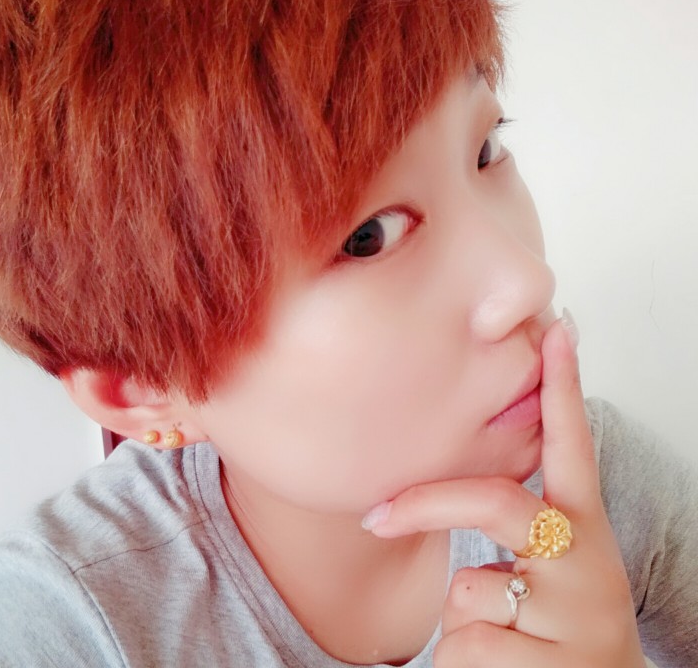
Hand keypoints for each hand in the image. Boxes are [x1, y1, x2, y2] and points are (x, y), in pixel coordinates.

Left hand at [361, 315, 645, 666]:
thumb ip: (508, 527)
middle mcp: (587, 562)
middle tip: (373, 516)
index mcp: (583, 530)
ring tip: (506, 645)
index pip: (573, 446)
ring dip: (462, 622)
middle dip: (425, 505)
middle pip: (494, 503)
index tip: (555, 328)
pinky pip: (463, 647)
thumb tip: (432, 495)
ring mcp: (575, 615)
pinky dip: (460, 661)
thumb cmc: (557, 624)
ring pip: (467, 592)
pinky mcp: (553, 665)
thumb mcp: (549, 568)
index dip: (565, 387)